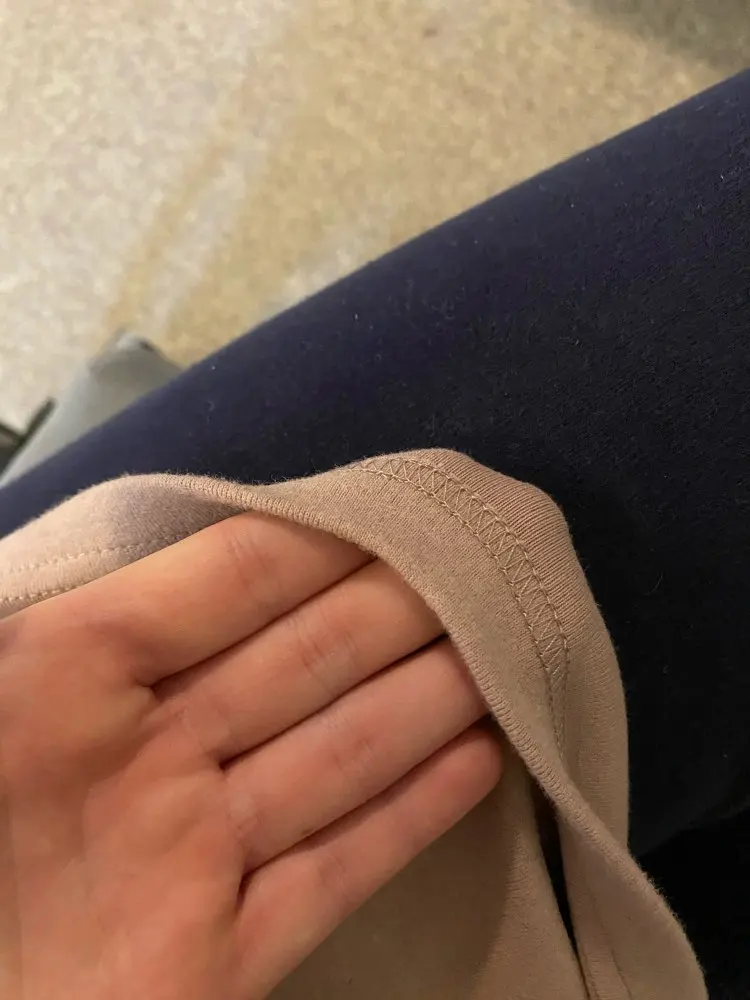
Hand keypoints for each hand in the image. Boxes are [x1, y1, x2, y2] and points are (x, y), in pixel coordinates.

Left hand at [0, 512, 500, 999]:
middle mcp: (142, 762)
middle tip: (476, 571)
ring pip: (330, 760)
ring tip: (497, 655)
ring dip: (418, 705)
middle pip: (297, 663)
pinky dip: (405, 821)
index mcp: (63, 680)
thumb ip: (31, 601)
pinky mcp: (216, 966)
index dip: (313, 543)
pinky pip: (328, 876)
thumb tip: (104, 505)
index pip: (223, 583)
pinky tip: (476, 764)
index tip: (393, 509)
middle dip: (390, 612)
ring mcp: (187, 864)